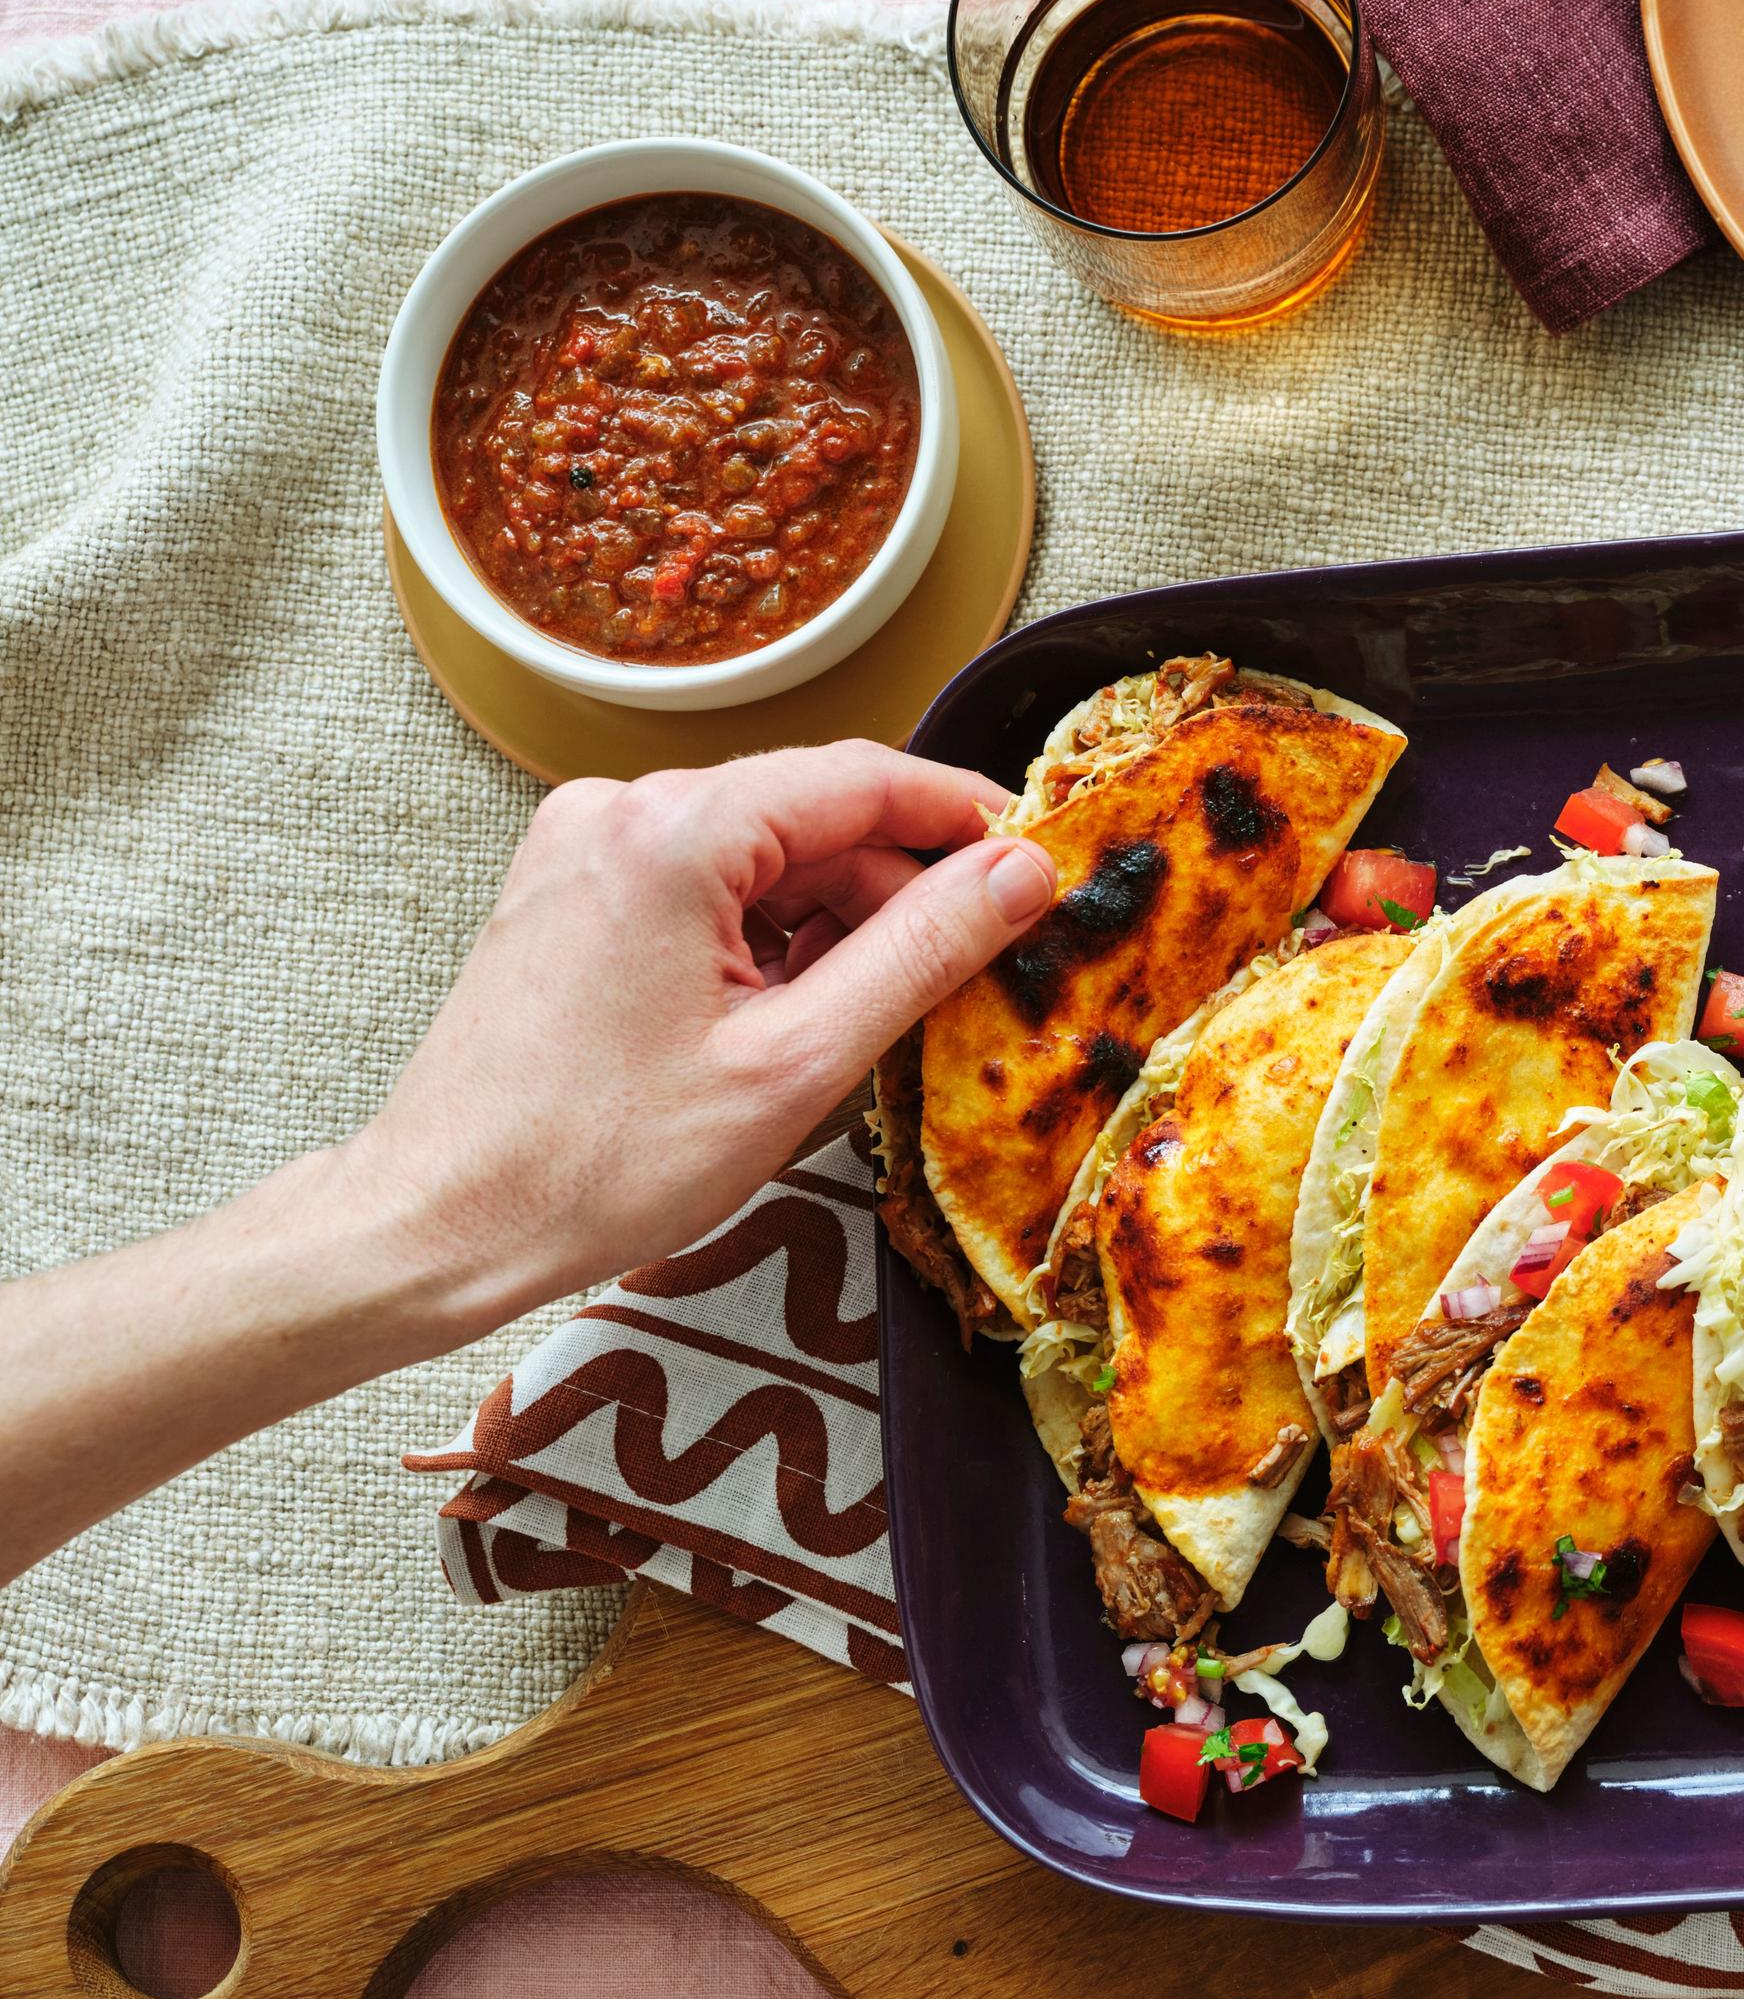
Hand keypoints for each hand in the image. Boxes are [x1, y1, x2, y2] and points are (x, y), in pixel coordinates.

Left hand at [337, 742, 1055, 1330]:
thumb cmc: (599, 1161)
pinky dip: (769, 942)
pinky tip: (786, 1023)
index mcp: (673, 831)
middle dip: (900, 890)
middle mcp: (620, 811)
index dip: (968, 816)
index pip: (865, 777)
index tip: (1047, 859)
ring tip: (859, 1026)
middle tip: (970, 977)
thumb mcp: (798, 1062)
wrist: (440, 1221)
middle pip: (815, 816)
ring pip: (766, 856)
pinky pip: (709, 887)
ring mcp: (586, 848)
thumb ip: (923, 951)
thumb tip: (1021, 871)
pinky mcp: (573, 894)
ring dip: (834, 926)